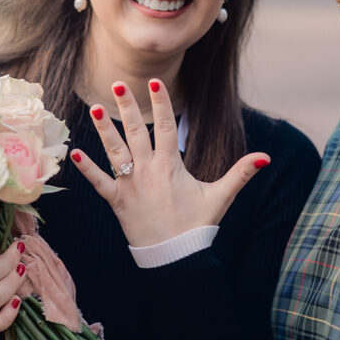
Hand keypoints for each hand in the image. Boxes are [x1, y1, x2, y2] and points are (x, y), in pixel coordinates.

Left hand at [71, 79, 269, 246]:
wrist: (176, 257)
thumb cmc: (197, 225)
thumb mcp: (220, 196)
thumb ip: (241, 173)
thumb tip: (266, 157)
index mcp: (171, 165)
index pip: (164, 126)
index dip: (160, 103)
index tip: (154, 82)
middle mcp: (148, 170)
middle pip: (136, 132)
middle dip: (127, 106)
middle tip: (118, 84)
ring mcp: (131, 185)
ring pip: (114, 151)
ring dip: (104, 130)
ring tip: (95, 108)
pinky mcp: (117, 201)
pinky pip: (99, 182)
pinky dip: (86, 168)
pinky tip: (73, 153)